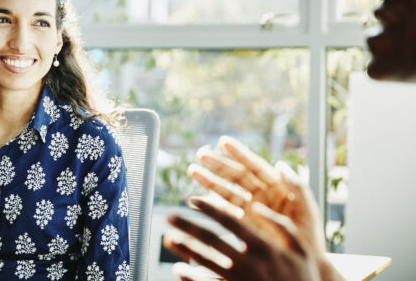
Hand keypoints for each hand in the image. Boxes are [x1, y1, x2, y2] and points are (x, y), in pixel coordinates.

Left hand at [164, 198, 320, 280]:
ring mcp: (241, 280)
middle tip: (169, 216)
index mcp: (264, 246)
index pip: (230, 221)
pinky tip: (179, 270)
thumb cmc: (303, 275)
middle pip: (212, 240)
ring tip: (169, 239)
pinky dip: (193, 277)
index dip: (209, 209)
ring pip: (207, 262)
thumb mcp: (302, 248)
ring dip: (185, 249)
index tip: (191, 199)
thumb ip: (281, 225)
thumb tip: (257, 206)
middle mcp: (250, 263)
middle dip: (188, 226)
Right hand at [191, 136, 343, 280]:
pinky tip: (196, 198)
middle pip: (237, 175)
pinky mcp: (242, 222)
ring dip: (209, 180)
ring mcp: (250, 207)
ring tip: (192, 170)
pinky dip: (210, 204)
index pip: (256, 166)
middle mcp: (261, 193)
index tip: (223, 142)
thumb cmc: (309, 236)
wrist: (304, 263)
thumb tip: (281, 165)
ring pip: (227, 190)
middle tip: (201, 154)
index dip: (240, 154)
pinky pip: (224, 210)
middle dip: (219, 165)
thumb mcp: (308, 210)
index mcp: (277, 186)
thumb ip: (297, 187)